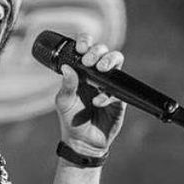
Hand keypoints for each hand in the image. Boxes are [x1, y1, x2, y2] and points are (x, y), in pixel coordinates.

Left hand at [54, 33, 126, 156]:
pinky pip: (118, 89)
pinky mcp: (119, 98)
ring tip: (101, 70)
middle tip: (88, 62)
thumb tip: (67, 68)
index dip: (85, 42)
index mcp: (81, 71)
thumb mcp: (64, 102)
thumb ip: (67, 85)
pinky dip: (107, 94)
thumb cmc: (71, 119)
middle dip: (98, 51)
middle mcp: (96, 74)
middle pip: (104, 51)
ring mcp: (109, 85)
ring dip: (109, 61)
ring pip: (117, 62)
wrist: (83, 141)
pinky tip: (97, 102)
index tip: (80, 48)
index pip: (86, 49)